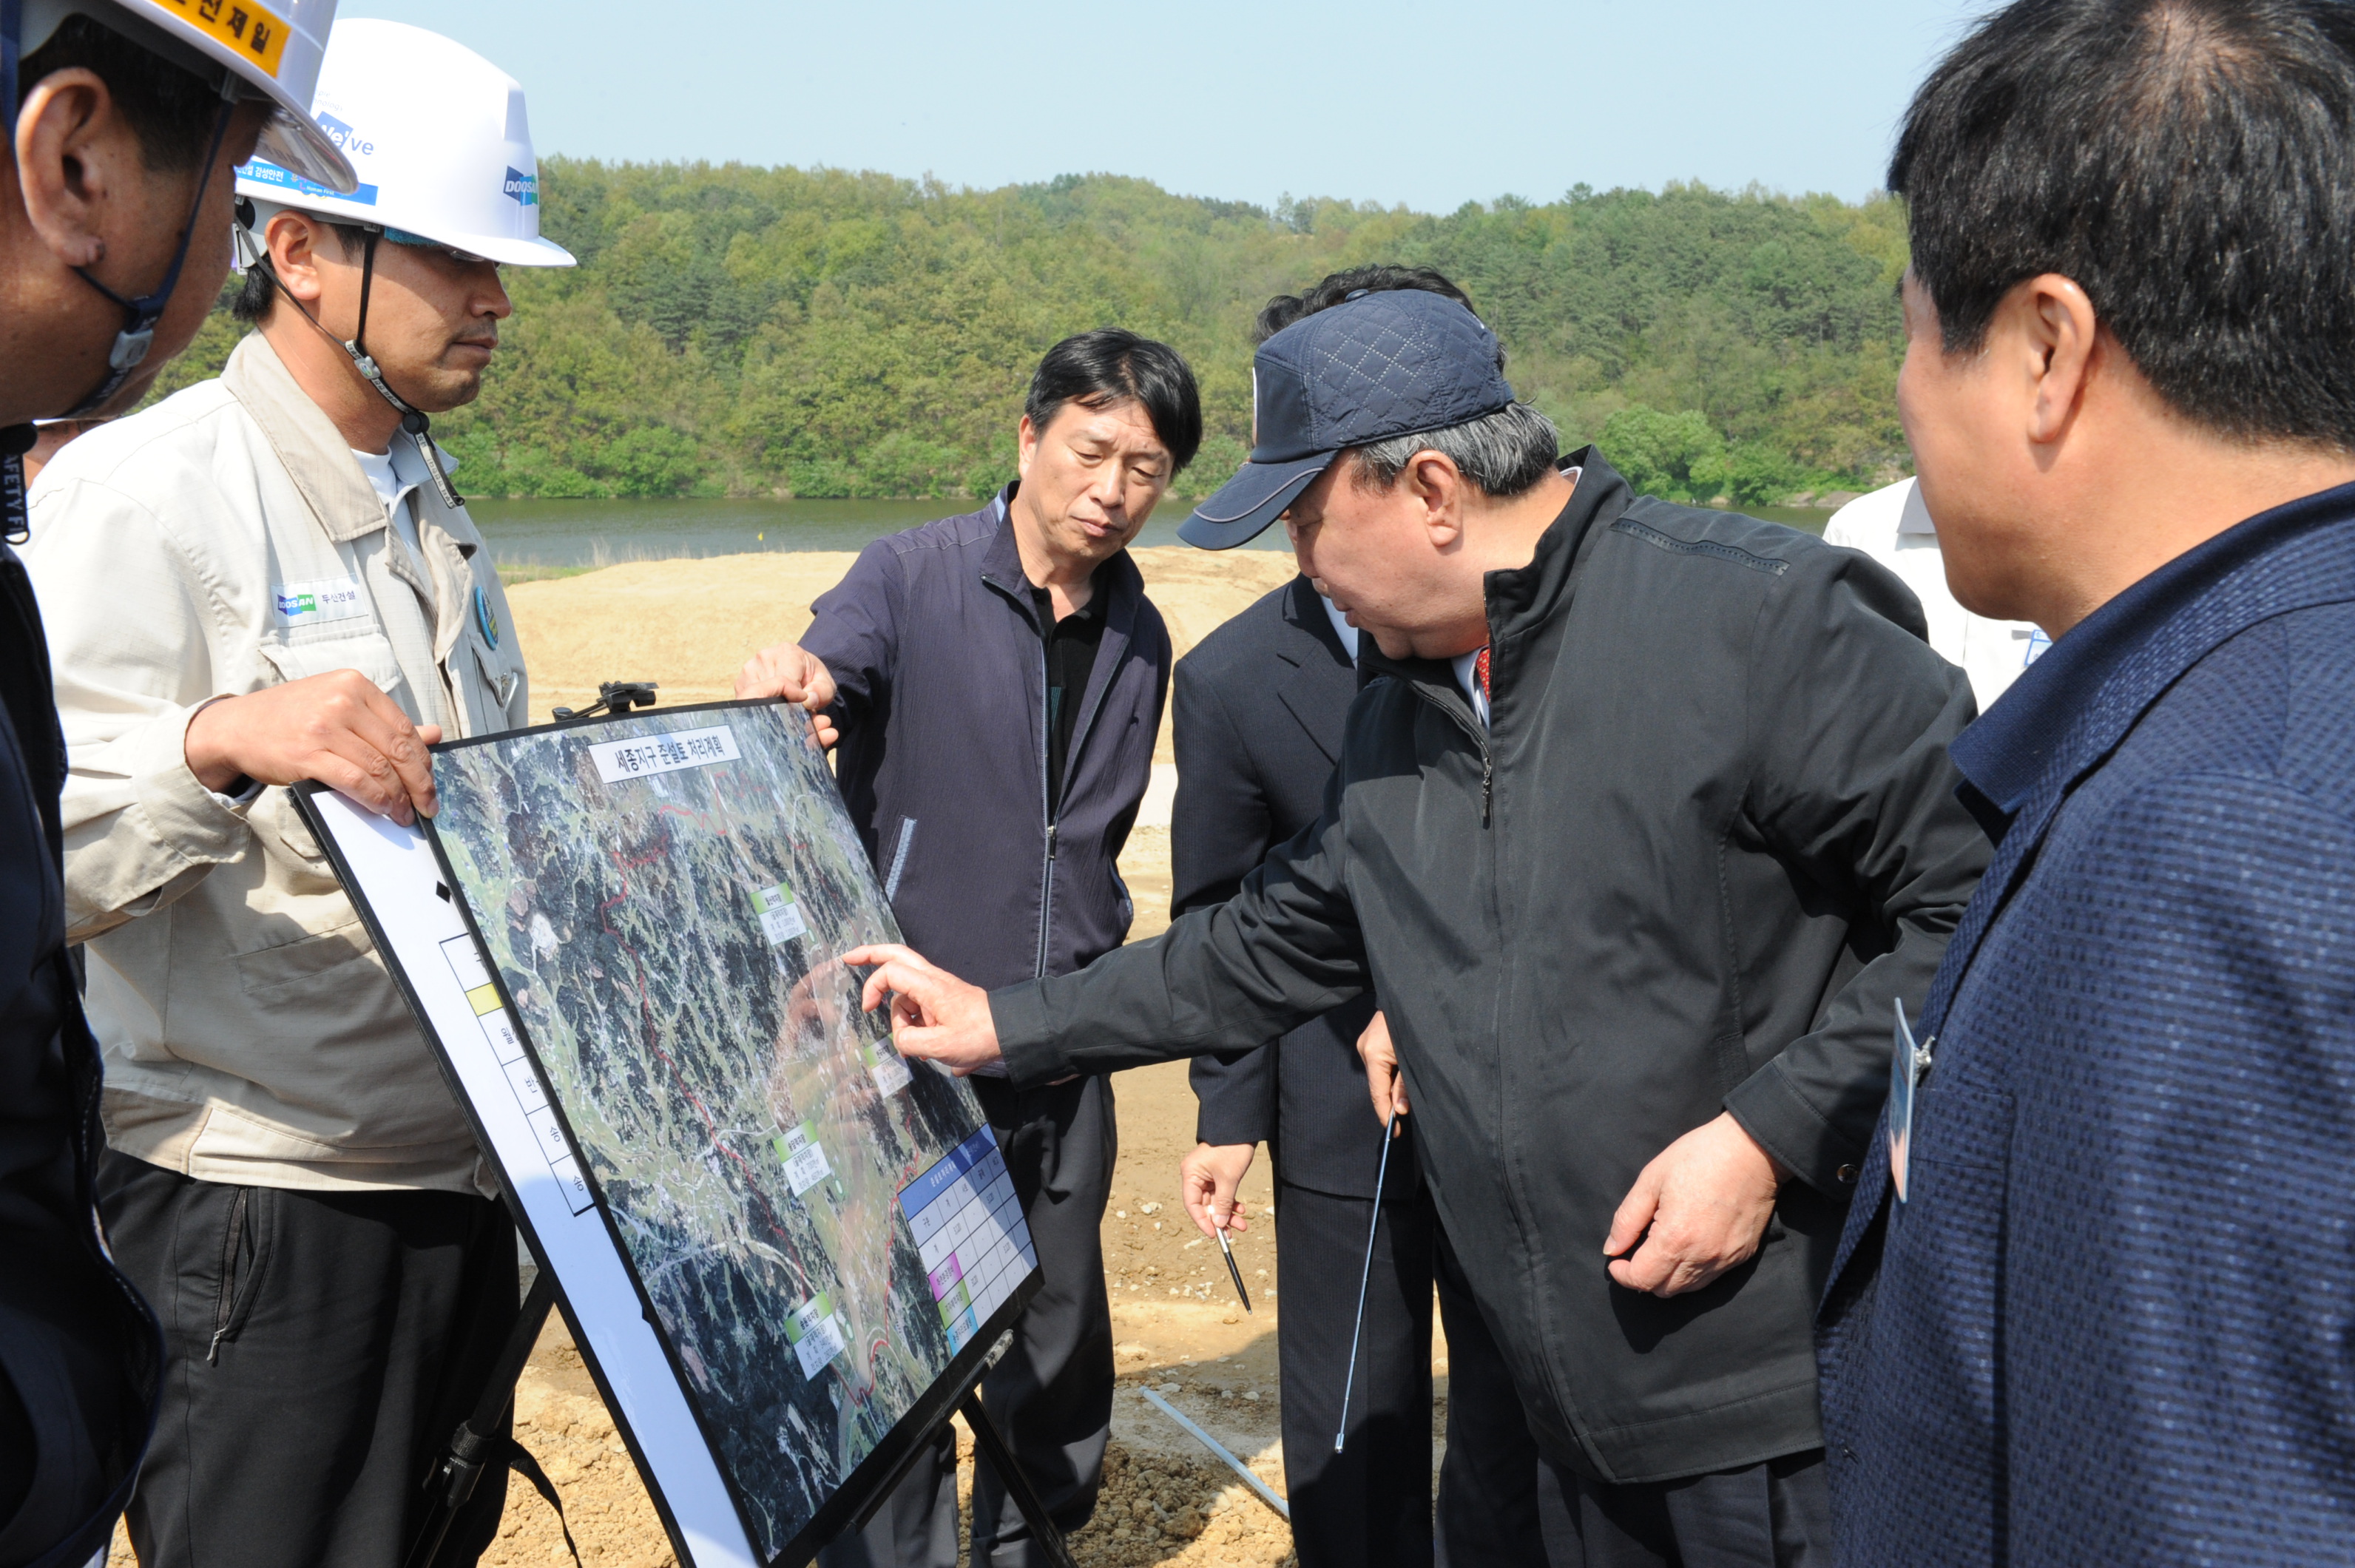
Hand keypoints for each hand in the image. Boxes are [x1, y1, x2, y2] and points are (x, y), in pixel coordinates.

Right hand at [184, 672, 442, 825]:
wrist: (236, 726)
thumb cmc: (292, 717)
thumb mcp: (339, 705)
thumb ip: (385, 721)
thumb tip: (435, 734)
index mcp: (355, 685)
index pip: (404, 727)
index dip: (424, 760)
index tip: (430, 782)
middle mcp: (342, 701)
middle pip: (398, 749)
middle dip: (420, 783)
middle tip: (428, 805)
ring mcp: (324, 726)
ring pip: (379, 768)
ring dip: (398, 797)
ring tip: (405, 814)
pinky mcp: (307, 754)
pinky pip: (355, 782)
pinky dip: (375, 800)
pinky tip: (383, 810)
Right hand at [736, 641, 839, 749]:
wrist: (801, 670)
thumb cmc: (813, 678)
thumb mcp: (826, 685)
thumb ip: (821, 693)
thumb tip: (808, 701)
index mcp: (787, 653)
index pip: (784, 682)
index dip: (794, 700)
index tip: (802, 706)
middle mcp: (764, 657)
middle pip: (769, 692)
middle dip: (782, 707)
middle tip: (794, 714)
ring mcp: (749, 670)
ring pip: (756, 699)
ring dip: (770, 709)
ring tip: (784, 709)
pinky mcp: (741, 683)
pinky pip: (747, 702)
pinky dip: (760, 709)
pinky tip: (772, 708)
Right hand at [842, 943, 1003, 1074]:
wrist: (1011, 1032)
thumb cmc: (979, 1036)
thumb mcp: (939, 1046)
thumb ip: (908, 1040)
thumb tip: (901, 1038)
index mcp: (930, 986)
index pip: (890, 973)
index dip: (872, 988)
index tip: (867, 1010)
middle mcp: (933, 979)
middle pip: (896, 955)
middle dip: (870, 954)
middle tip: (849, 958)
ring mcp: (939, 987)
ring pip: (906, 989)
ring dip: (902, 1016)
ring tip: (922, 1046)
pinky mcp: (945, 998)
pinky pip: (919, 1003)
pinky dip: (915, 1021)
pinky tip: (928, 1047)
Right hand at [1179, 1143, 1255, 1237]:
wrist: (1243, 1128)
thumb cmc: (1232, 1148)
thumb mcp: (1228, 1179)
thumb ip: (1223, 1202)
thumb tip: (1219, 1223)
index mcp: (1190, 1174)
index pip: (1192, 1205)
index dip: (1202, 1221)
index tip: (1214, 1234)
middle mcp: (1195, 1175)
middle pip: (1204, 1205)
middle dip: (1219, 1219)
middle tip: (1232, 1233)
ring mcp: (1206, 1175)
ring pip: (1215, 1201)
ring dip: (1227, 1213)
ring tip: (1242, 1225)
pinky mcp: (1216, 1174)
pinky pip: (1221, 1193)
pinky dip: (1230, 1202)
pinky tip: (1241, 1210)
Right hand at [1356, 1010, 1409, 1127]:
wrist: (1411, 995)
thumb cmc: (1417, 1025)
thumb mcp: (1413, 1058)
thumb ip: (1405, 1084)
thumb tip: (1399, 1110)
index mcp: (1373, 1053)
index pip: (1377, 1092)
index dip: (1385, 1114)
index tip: (1393, 1132)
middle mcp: (1365, 1049)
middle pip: (1378, 1084)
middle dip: (1390, 1102)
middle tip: (1402, 1122)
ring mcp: (1367, 1043)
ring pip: (1380, 1075)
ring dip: (1392, 1088)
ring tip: (1405, 1102)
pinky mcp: (1373, 1039)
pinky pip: (1381, 1064)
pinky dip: (1391, 1075)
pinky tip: (1401, 1081)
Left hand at [1603, 1112, 1784, 1297]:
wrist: (1753, 1149)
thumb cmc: (1699, 1157)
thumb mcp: (1651, 1180)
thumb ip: (1627, 1219)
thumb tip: (1612, 1249)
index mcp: (1675, 1239)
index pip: (1642, 1279)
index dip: (1623, 1274)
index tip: (1616, 1261)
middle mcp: (1701, 1257)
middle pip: (1663, 1290)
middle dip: (1643, 1277)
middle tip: (1636, 1253)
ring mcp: (1725, 1259)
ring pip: (1687, 1288)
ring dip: (1668, 1277)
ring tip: (1661, 1250)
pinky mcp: (1742, 1255)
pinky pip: (1710, 1277)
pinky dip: (1692, 1271)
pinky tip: (1687, 1247)